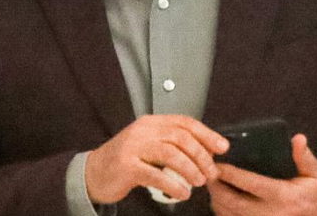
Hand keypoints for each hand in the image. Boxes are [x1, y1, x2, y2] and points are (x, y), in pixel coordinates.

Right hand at [84, 114, 229, 203]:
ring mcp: (133, 147)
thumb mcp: (150, 146)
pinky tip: (182, 193)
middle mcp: (143, 131)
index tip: (223, 147)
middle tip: (211, 172)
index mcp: (152, 123)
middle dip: (201, 155)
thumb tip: (207, 151)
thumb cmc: (127, 161)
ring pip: (170, 154)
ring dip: (190, 169)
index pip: (185, 123)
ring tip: (199, 182)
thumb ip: (173, 145)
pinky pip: (155, 175)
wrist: (93, 174)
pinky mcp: (126, 166)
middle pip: (181, 138)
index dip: (207, 134)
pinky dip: (173, 185)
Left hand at [208, 134, 316, 215]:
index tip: (218, 164)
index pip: (251, 184)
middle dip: (216, 188)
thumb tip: (297, 139)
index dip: (232, 175)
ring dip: (217, 201)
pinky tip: (220, 200)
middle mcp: (271, 214)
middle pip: (234, 203)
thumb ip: (304, 157)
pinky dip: (224, 212)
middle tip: (208, 172)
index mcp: (285, 197)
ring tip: (211, 184)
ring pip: (231, 215)